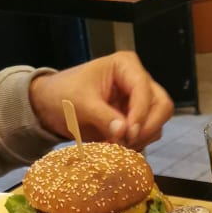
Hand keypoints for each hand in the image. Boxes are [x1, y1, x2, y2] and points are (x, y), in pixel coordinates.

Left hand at [29, 52, 173, 150]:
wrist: (50, 106)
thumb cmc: (62, 95)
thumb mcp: (80, 104)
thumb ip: (103, 117)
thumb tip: (124, 132)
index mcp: (125, 66)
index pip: (145, 90)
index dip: (141, 114)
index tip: (128, 135)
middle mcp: (138, 80)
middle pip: (162, 106)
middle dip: (148, 127)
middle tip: (128, 143)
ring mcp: (139, 101)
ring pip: (158, 122)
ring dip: (142, 138)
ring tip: (118, 145)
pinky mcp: (135, 119)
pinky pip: (148, 134)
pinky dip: (137, 143)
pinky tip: (118, 146)